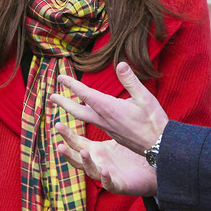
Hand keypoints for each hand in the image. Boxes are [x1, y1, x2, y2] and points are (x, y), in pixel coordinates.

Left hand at [49, 61, 168, 153]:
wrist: (158, 146)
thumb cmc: (153, 121)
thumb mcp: (145, 97)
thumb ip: (131, 81)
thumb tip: (120, 64)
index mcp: (108, 108)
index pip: (85, 94)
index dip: (71, 85)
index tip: (60, 77)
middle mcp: (103, 119)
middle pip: (77, 110)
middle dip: (64, 102)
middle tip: (51, 96)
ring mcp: (107, 128)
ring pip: (84, 118)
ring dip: (72, 109)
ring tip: (64, 105)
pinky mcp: (112, 134)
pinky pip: (94, 124)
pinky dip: (85, 117)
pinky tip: (89, 115)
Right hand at [56, 122, 156, 195]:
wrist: (151, 170)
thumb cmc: (132, 152)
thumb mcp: (117, 133)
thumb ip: (107, 119)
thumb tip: (99, 98)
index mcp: (96, 151)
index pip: (76, 142)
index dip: (66, 135)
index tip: (57, 124)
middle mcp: (97, 163)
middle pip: (77, 159)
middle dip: (68, 153)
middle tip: (59, 145)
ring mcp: (106, 175)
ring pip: (91, 171)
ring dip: (86, 163)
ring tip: (83, 153)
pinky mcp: (119, 185)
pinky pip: (110, 183)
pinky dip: (106, 179)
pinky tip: (105, 171)